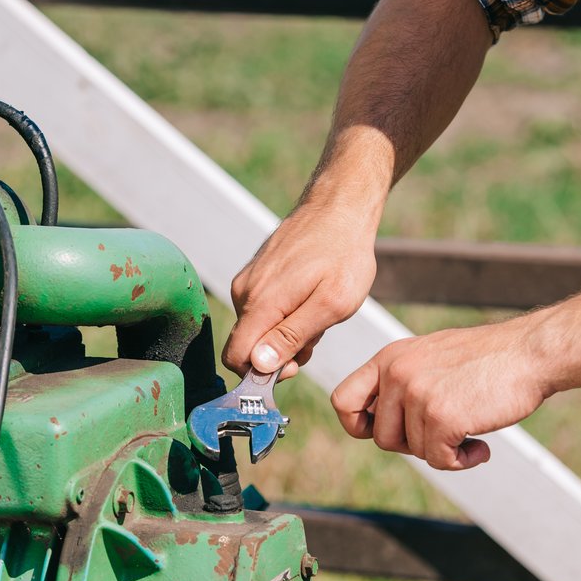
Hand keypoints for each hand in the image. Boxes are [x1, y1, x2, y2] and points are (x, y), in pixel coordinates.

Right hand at [223, 207, 376, 377]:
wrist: (340, 207)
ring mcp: (248, 280)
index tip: (295, 366)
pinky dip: (284, 315)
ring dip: (285, 333)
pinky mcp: (256, 273)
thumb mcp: (331, 304)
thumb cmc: (344, 255)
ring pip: (258, 328)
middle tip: (316, 336)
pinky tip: (309, 299)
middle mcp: (244, 292)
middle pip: (248, 346)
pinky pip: (262, 309)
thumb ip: (292, 336)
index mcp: (261, 304)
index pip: (236, 358)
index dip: (261, 374)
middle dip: (279, 353)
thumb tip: (258, 365)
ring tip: (318, 313)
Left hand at [330, 321, 552, 469]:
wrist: (531, 352)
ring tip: (469, 434)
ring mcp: (418, 394)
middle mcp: (397, 373)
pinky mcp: (442, 416)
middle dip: (413, 445)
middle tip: (444, 433)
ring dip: (442, 452)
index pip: (343, 401)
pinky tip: (480, 447)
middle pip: (382, 438)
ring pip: (413, 451)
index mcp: (390, 358)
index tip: (381, 432)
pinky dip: (461, 462)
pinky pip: (439, 460)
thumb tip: (379, 427)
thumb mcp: (431, 358)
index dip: (359, 426)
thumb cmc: (488, 360)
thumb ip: (403, 384)